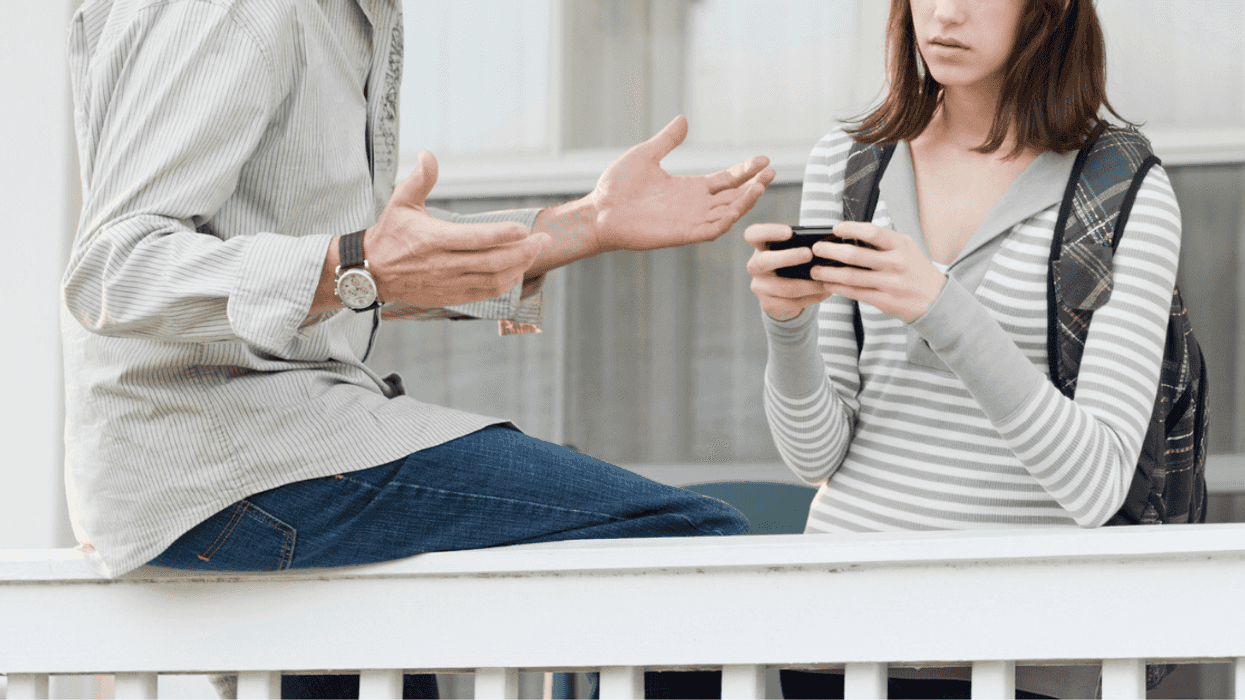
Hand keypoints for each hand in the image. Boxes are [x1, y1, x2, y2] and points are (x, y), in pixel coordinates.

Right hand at [365, 151, 551, 307]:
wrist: (370, 272)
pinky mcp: (449, 296)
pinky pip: (484, 293)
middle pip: (491, 262)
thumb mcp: (401, 202)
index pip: (474, 239)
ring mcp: (447, 283)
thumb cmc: (389, 234)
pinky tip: (517, 271)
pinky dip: (504, 284)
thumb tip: (428, 154)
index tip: (524, 229)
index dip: (502, 235)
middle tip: (544, 240)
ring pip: (491, 280)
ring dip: (518, 268)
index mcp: (433, 240)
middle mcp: (442, 264)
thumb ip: (420, 179)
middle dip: (523, 252)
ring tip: (534, 253)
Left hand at [590, 115, 774, 251]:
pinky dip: (727, 219)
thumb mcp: (646, 155)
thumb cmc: (617, 186)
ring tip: (761, 184)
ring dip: (745, 201)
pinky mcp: (682, 233)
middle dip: (753, 185)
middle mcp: (694, 205)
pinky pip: (712, 229)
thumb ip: (667, 141)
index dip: (745, 171)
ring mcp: (690, 220)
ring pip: (728, 213)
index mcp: (689, 188)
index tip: (763, 160)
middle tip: (771, 171)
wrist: (600, 210)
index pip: (726, 180)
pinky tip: (738, 205)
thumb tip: (683, 120)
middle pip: (733, 196)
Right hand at [745, 223, 835, 320]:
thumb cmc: (792, 263)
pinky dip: (811, 297)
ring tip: (825, 280)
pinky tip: (825, 291)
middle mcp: (754, 265)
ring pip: (782, 287)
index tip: (789, 232)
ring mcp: (759, 286)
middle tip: (809, 254)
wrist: (784, 294)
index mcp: (759, 246)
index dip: (769, 232)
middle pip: (764, 261)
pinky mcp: (767, 304)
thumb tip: (822, 246)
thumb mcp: (792, 251)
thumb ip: (800, 246)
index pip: (753, 234)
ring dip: (807, 284)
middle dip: (788, 257)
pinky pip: (791, 302)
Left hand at [809, 222, 945, 323]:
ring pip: (851, 277)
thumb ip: (884, 242)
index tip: (835, 229)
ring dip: (828, 272)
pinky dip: (838, 288)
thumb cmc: (916, 270)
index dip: (850, 228)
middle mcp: (896, 263)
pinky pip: (855, 293)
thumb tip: (852, 234)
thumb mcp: (907, 249)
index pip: (872, 232)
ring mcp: (890, 283)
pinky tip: (828, 284)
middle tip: (815, 249)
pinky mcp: (884, 300)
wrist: (937, 300)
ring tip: (814, 270)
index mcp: (901, 245)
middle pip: (855, 255)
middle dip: (830, 251)